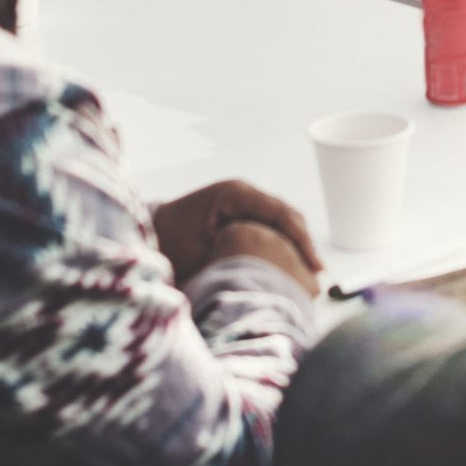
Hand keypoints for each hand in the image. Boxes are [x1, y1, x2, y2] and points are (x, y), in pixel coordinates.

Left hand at [153, 178, 322, 280]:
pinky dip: (281, 244)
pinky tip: (289, 265)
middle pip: (286, 215)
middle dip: (303, 243)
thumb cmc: (169, 246)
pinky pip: (268, 226)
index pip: (280, 213)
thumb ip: (238, 256)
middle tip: (317, 273)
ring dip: (294, 244)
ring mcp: (242, 201)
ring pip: (280, 221)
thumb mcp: (203, 254)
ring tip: (310, 273)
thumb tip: (273, 271)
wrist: (148, 236)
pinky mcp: (239, 212)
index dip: (301, 239)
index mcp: (235, 194)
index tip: (313, 265)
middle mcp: (243, 192)